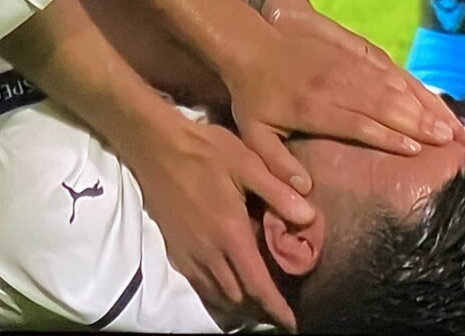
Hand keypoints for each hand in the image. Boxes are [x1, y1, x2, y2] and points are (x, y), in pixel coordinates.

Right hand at [127, 113, 310, 331]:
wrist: (155, 146)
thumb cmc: (204, 150)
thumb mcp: (248, 163)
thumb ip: (278, 192)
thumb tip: (310, 217)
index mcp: (230, 234)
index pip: (257, 285)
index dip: (275, 308)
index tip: (290, 323)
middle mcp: (208, 252)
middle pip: (237, 297)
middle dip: (259, 307)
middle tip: (277, 305)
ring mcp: (187, 252)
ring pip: (215, 294)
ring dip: (237, 302)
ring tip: (254, 298)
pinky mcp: (174, 248)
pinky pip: (197, 284)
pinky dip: (215, 292)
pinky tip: (224, 281)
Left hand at [225, 19, 464, 194]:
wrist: (252, 42)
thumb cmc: (254, 96)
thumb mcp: (253, 134)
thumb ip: (277, 165)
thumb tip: (305, 192)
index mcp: (313, 107)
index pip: (358, 123)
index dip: (388, 137)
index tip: (416, 151)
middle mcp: (336, 83)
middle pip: (385, 103)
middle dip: (420, 123)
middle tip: (452, 142)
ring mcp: (347, 65)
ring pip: (393, 86)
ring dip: (424, 105)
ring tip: (452, 125)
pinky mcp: (355, 53)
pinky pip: (390, 69)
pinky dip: (414, 85)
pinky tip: (432, 100)